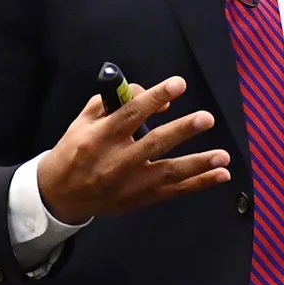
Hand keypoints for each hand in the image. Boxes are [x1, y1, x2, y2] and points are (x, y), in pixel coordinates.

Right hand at [34, 76, 229, 223]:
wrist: (60, 194)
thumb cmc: (75, 150)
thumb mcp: (83, 120)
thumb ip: (114, 102)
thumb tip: (154, 97)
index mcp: (100, 137)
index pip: (130, 114)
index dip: (155, 97)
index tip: (178, 84)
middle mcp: (116, 161)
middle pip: (153, 144)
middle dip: (182, 130)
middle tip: (206, 118)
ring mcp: (130, 183)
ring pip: (168, 172)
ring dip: (198, 164)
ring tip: (224, 156)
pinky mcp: (140, 199)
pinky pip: (174, 191)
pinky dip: (199, 183)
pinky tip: (221, 175)